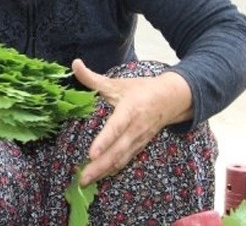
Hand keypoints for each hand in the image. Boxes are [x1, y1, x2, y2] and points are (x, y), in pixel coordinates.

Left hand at [72, 59, 193, 185]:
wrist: (171, 100)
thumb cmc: (141, 90)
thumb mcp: (117, 83)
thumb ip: (93, 78)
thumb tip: (74, 64)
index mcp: (130, 110)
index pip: (116, 128)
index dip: (104, 141)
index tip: (91, 154)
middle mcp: (136, 128)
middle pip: (117, 151)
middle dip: (99, 166)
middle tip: (82, 178)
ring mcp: (139, 140)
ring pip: (121, 160)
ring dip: (104, 172)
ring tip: (86, 182)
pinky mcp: (139, 147)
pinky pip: (125, 161)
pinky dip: (112, 171)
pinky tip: (99, 178)